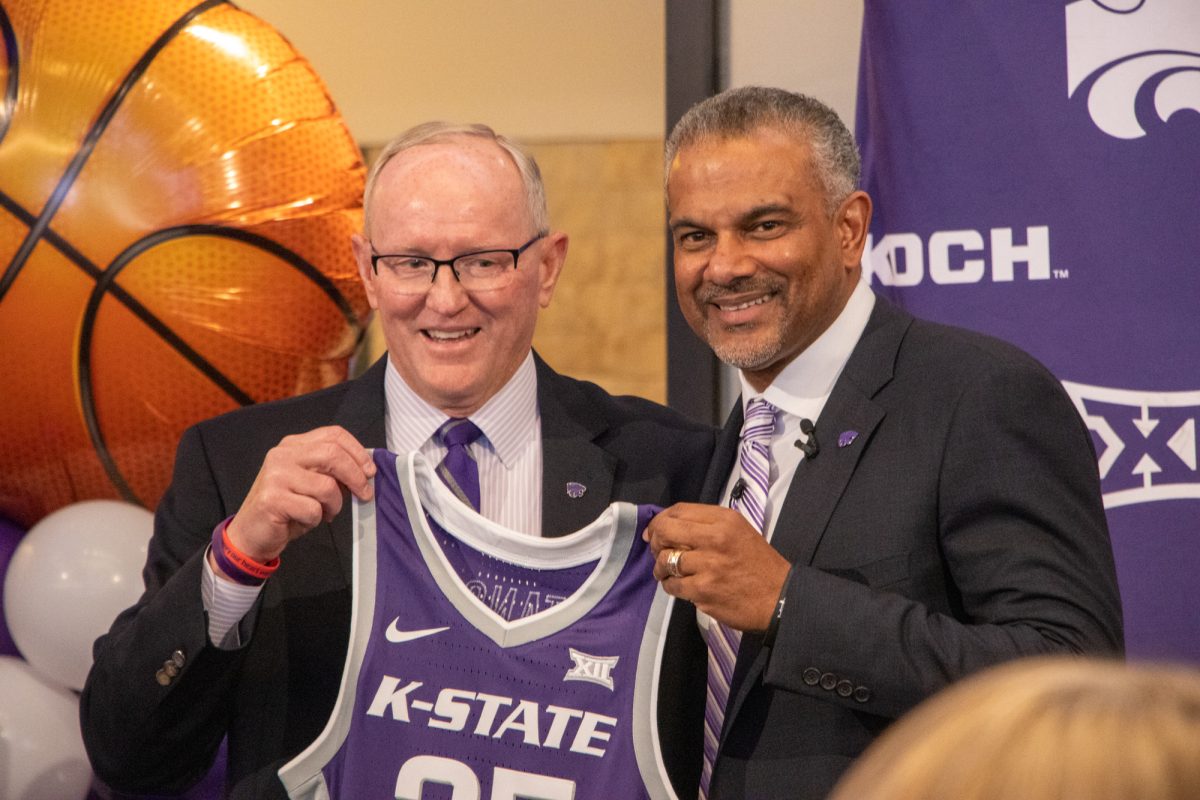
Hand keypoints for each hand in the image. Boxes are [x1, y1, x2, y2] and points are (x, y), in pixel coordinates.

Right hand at [220, 426, 374, 566]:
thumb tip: (365, 471)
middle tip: (365, 494)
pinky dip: (316, 519)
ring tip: (326, 513)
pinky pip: (313, 509)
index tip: (370, 471)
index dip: (358, 451)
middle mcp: (282, 455)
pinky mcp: (272, 499)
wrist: (251, 534)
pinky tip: (305, 520)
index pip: (333, 435)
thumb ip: (331, 471)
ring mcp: (275, 476)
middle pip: (333, 454)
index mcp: (294, 445)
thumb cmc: (287, 508)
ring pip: (327, 486)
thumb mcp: (311, 482)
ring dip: (335, 505)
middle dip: (356, 476)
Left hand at [644, 503, 790, 632]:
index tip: (654, 531)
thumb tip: (665, 528)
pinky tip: (679, 586)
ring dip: (661, 567)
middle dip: (654, 541)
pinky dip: (670, 586)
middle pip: (665, 531)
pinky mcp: (703, 591)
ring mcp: (708, 566)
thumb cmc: (758, 563)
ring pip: (665, 560)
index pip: (678, 511)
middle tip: (656, 550)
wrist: (780, 597)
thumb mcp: (738, 531)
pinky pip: (673, 585)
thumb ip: (706, 525)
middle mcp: (715, 538)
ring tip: (667, 572)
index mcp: (724, 520)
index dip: (659, 520)